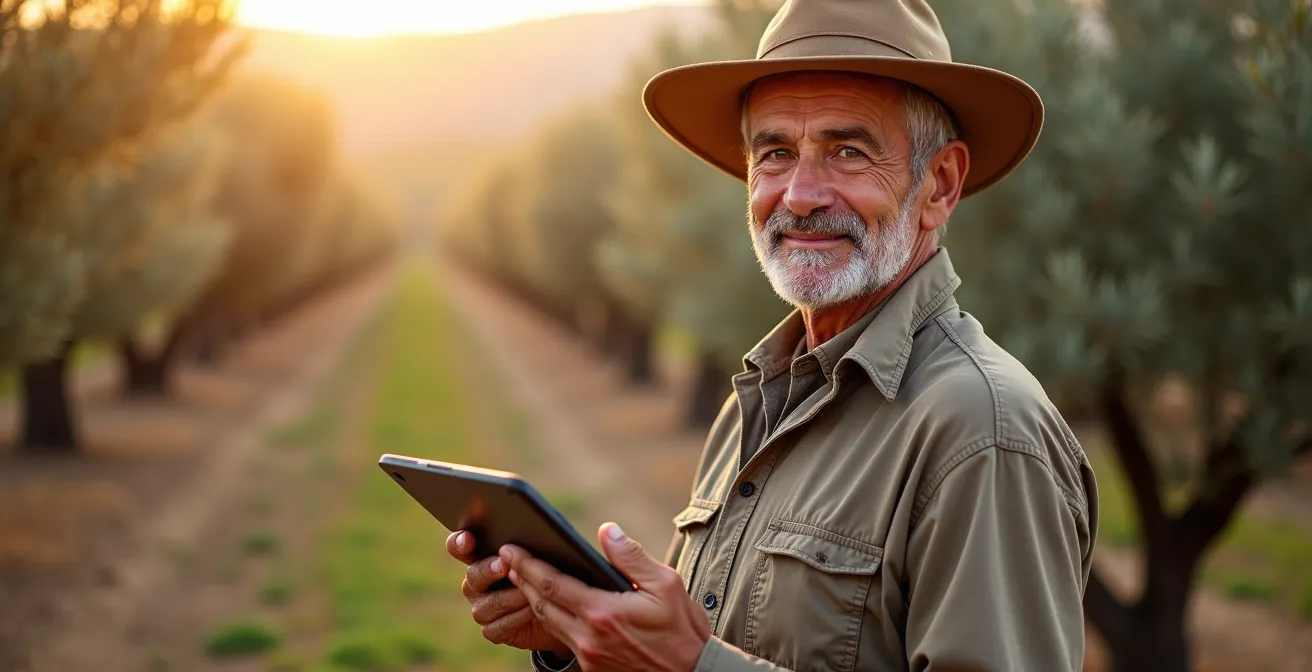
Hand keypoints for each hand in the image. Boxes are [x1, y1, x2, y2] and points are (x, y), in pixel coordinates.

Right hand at [446, 530, 571, 658]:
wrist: (559, 610)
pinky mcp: (492, 630)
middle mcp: (476, 583)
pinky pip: (499, 626)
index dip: (459, 542)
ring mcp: (481, 608)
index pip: (459, 546)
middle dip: (489, 570)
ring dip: (513, 596)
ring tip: (533, 590)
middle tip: (504, 566)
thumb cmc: (546, 575)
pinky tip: (533, 611)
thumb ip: (525, 548)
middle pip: (473, 575)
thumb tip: (522, 543)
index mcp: (481, 557)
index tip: (468, 539)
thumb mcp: (539, 556)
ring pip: (490, 603)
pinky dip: (518, 618)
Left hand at [501, 522, 710, 671]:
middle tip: (507, 559)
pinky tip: (552, 606)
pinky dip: (552, 620)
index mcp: (603, 613)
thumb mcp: (665, 584)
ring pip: (549, 624)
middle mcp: (589, 638)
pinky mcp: (593, 669)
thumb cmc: (682, 629)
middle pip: (541, 605)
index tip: (511, 549)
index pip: (552, 585)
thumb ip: (631, 557)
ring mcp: (589, 657)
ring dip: (532, 600)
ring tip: (523, 578)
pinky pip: (564, 640)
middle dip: (522, 580)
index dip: (528, 565)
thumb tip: (607, 530)